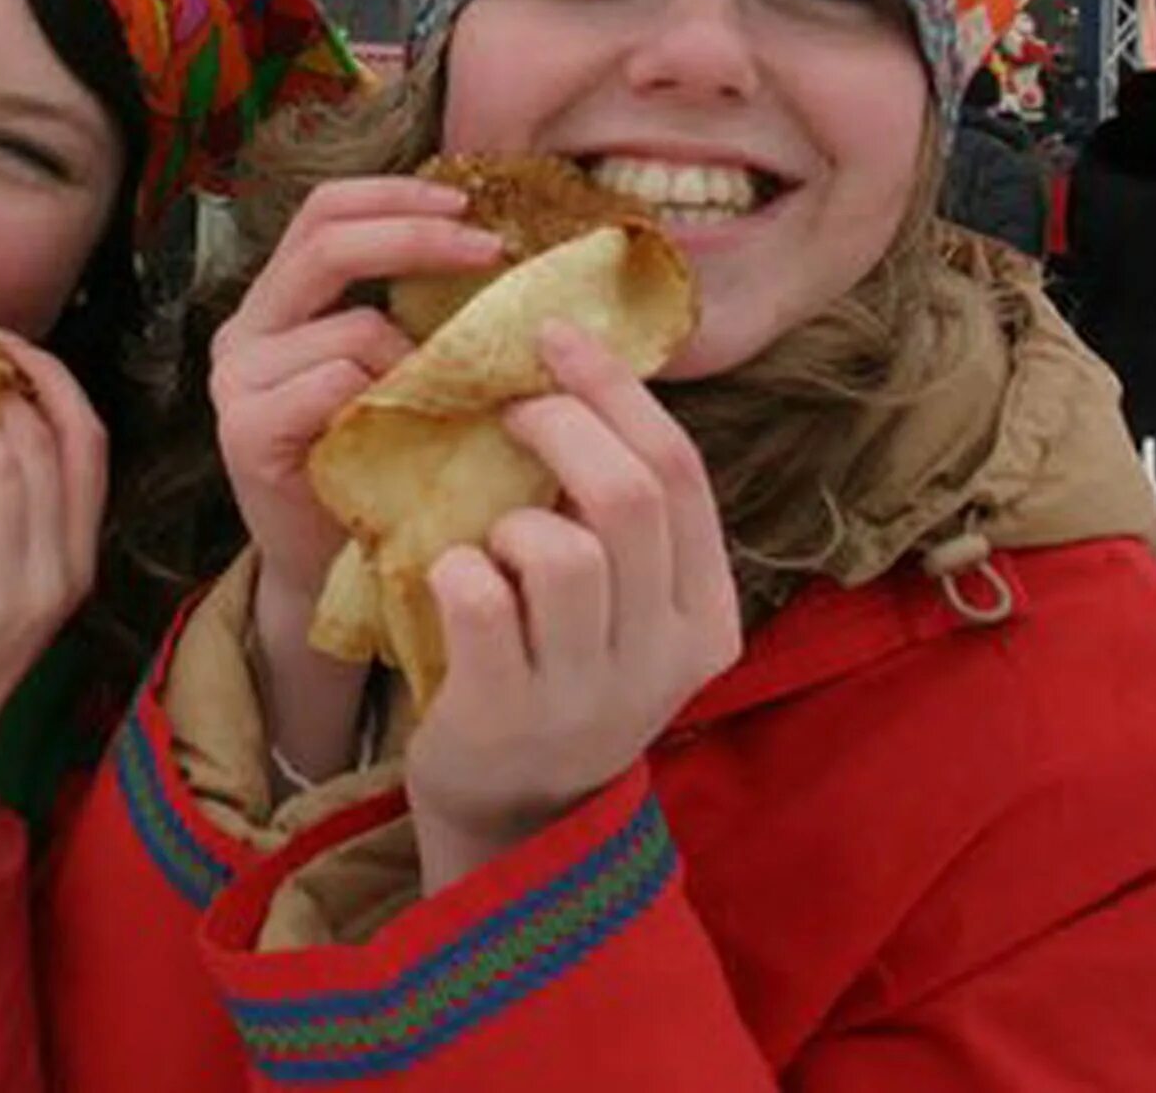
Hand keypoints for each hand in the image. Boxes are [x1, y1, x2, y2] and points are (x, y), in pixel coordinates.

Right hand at [210, 176, 502, 774]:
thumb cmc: (388, 471)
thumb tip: (508, 242)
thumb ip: (422, 314)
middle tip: (490, 251)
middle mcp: (247, 331)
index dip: (398, 194)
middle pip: (327, 239)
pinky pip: (334, 385)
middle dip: (419, 235)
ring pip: (350, 327)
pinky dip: (391, 402)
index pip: (326, 211)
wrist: (340, 576)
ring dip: (424, 357)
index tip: (473, 207)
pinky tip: (417, 437)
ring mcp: (237, 381)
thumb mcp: (405, 374)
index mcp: (280, 304)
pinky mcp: (244, 431)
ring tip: (460, 396)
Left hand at [402, 322, 741, 889]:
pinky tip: (449, 581)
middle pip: (630, 496)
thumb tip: (579, 367)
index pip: (681, 471)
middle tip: (508, 407)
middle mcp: (663, 656)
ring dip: (509, 517)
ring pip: (563, 550)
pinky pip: (480, 600)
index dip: (615, 389)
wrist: (512, 817)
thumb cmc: (557, 672)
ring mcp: (589, 694)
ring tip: (491, 536)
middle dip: (560, 425)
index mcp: (706, 615)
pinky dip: (455, 569)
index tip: (555, 337)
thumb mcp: (625, 607)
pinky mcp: (508, 716)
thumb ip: (622, 517)